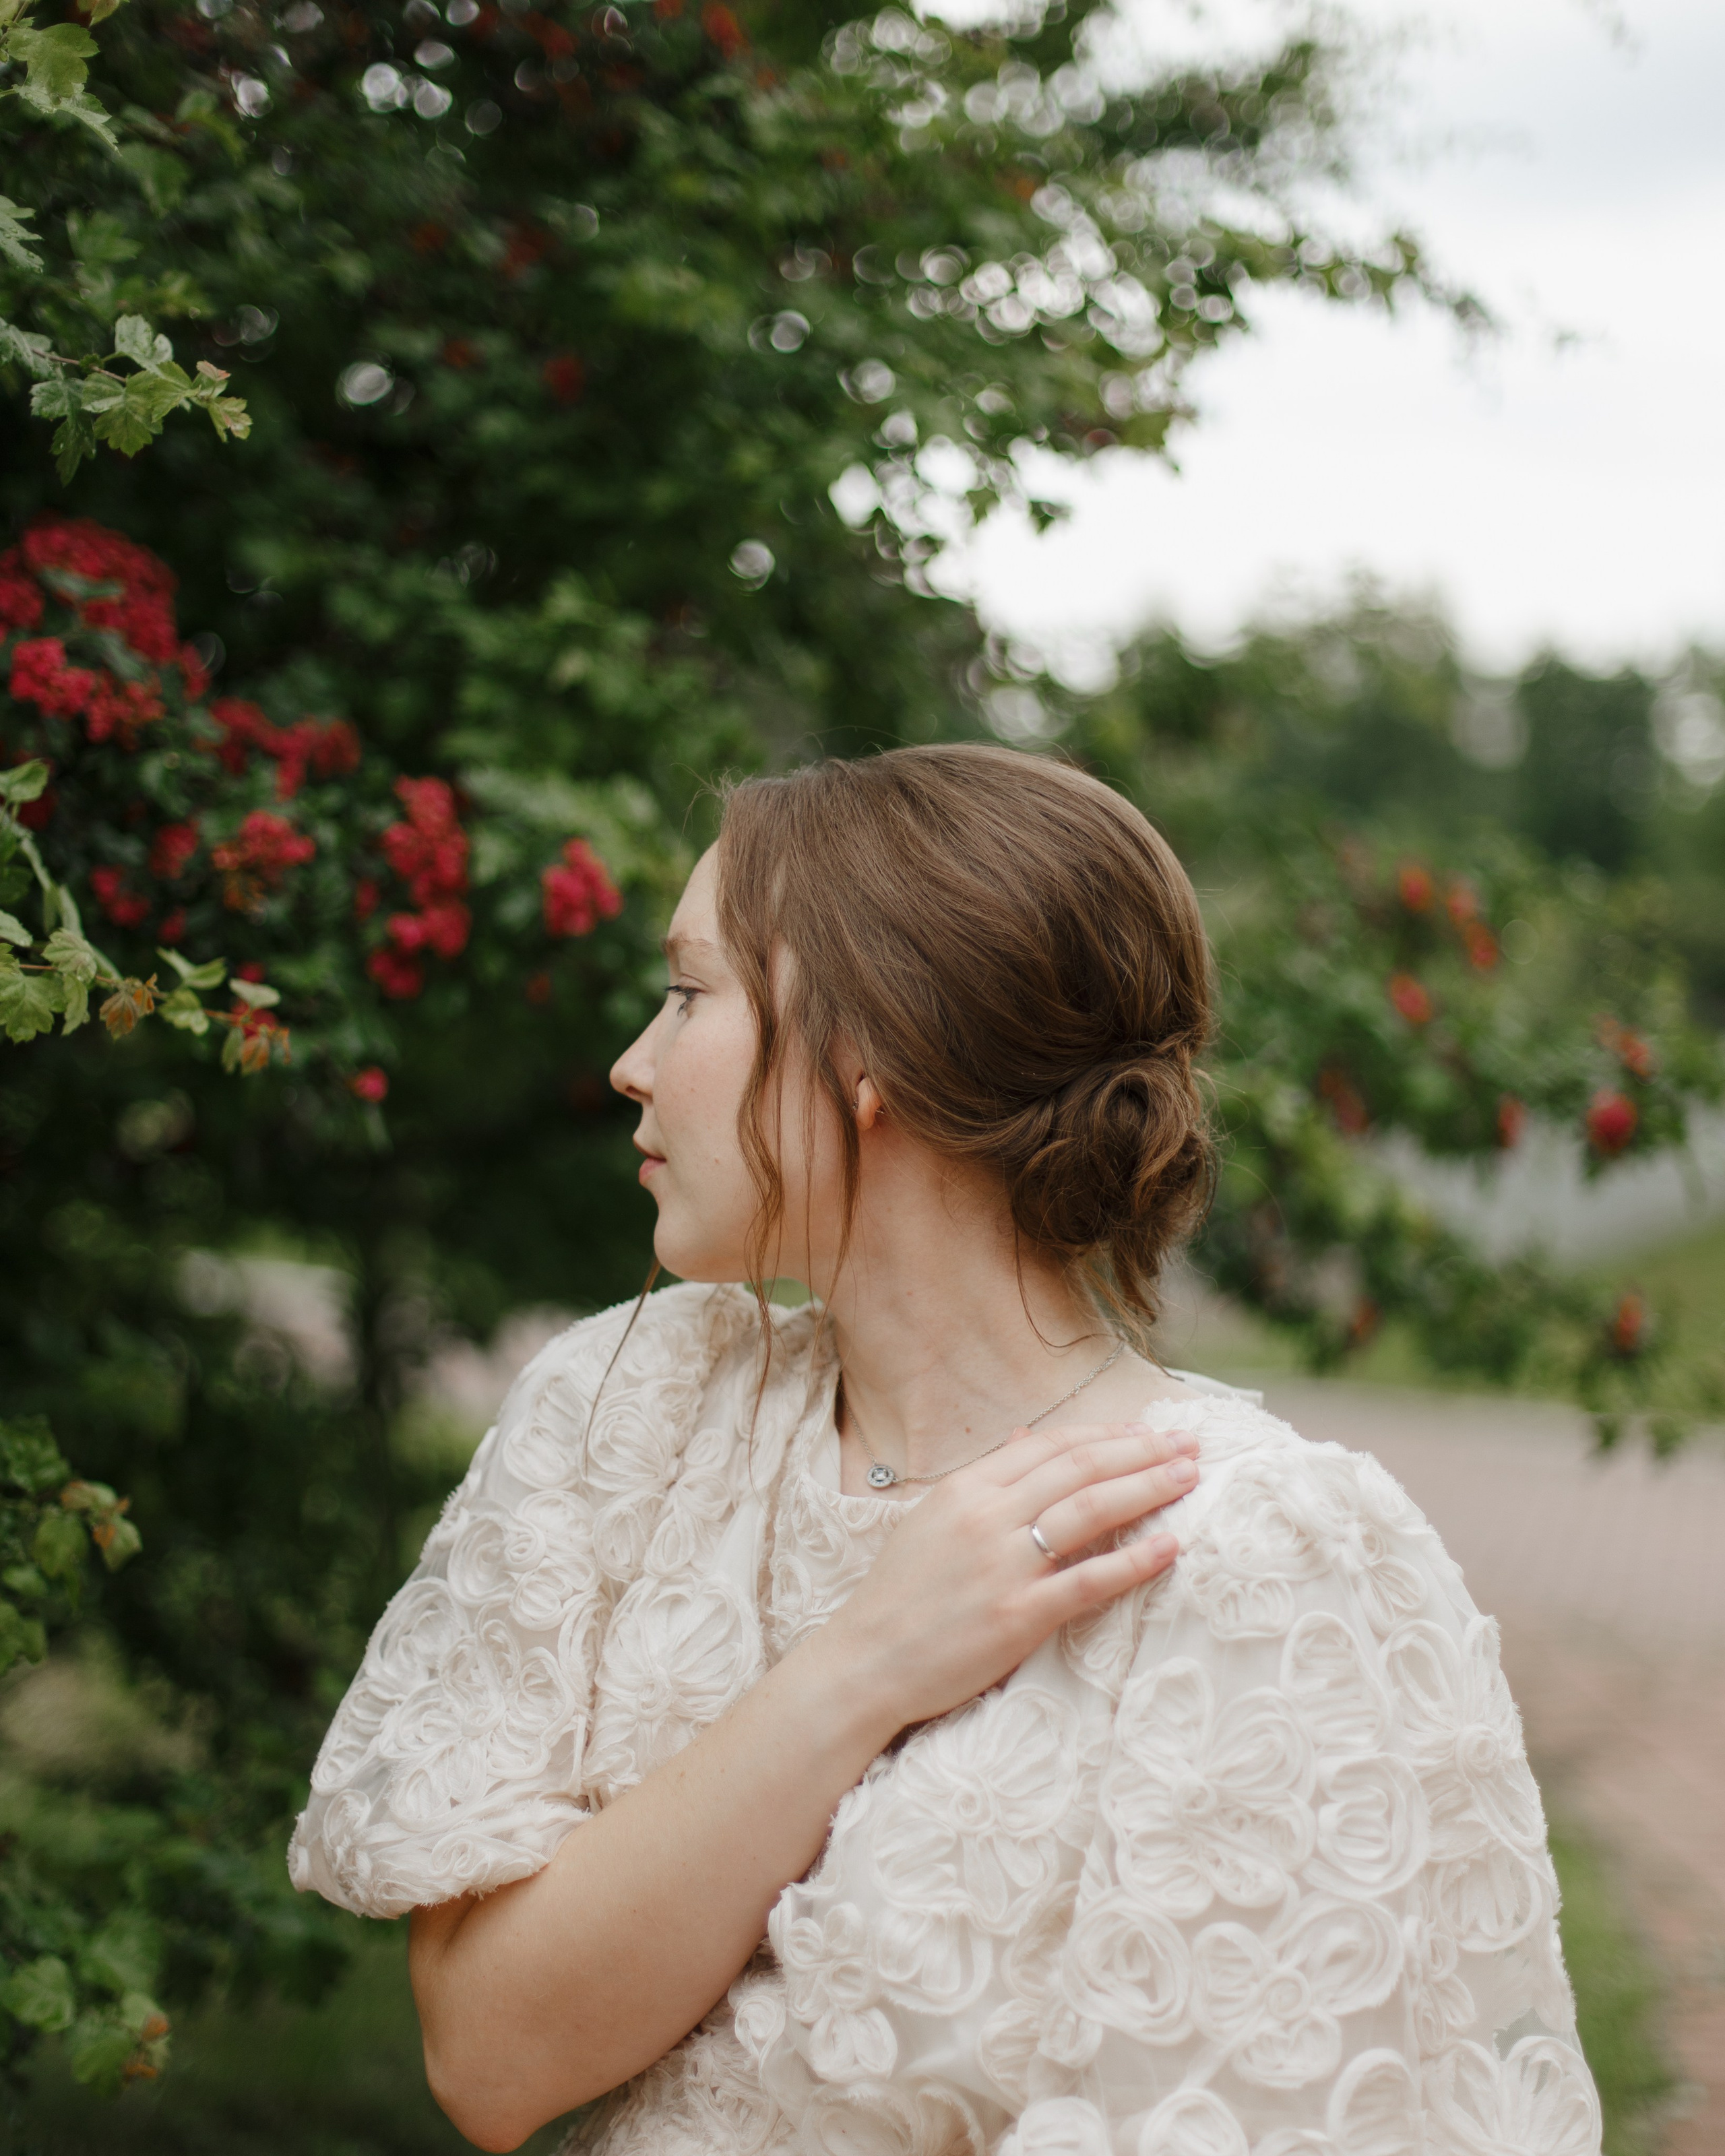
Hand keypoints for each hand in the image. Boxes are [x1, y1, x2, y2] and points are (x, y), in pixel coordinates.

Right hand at [816, 1420, 1196, 1735]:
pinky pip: (1089, 1581)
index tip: (1147, 1432)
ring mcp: (1003, 1566)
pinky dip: (1135, 1561)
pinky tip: (1170, 1547)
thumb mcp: (934, 1520)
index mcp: (965, 1488)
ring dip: (1148, 1489)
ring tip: (1189, 1478)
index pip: (1050, 1446)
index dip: (1105, 1434)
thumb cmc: (901, 1593)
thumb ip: (985, 1480)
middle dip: (1141, 1452)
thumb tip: (1026, 1440)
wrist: (866, 1661)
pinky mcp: (1018, 1616)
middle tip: (1189, 1445)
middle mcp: (986, 1517)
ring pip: (1091, 1511)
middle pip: (1080, 1468)